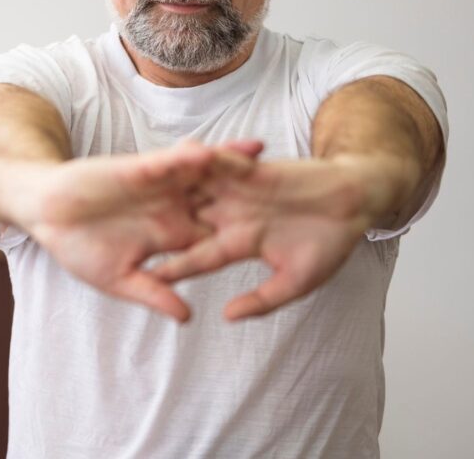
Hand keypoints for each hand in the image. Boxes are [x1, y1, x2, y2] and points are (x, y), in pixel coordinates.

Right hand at [0, 140, 260, 320]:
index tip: (284, 237)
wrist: (45, 213)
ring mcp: (157, 186)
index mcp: (170, 235)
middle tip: (291, 185)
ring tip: (264, 155)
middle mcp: (170, 207)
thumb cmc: (76, 247)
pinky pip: (169, 162)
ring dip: (227, 164)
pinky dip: (189, 156)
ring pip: (200, 174)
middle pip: (219, 197)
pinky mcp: (138, 169)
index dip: (249, 235)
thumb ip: (154, 293)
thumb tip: (188, 319)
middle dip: (251, 192)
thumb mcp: (119, 279)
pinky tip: (212, 152)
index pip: (216, 235)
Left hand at [153, 155, 407, 319]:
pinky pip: (218, 161)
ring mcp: (238, 190)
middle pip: (185, 218)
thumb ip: (262, 300)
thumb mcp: (295, 281)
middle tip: (117, 226)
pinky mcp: (250, 167)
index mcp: (239, 243)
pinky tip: (172, 157)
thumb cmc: (330, 244)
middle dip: (154, 221)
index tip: (143, 278)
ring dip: (167, 186)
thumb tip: (226, 317)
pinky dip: (198, 159)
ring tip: (132, 187)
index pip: (197, 257)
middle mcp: (231, 214)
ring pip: (194, 187)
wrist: (356, 202)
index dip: (172, 267)